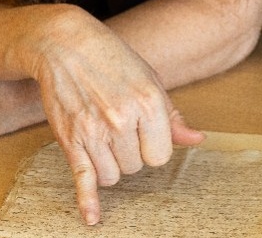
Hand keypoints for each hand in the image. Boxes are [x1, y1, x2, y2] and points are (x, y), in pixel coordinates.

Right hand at [22, 9, 205, 224]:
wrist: (65, 45)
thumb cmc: (111, 60)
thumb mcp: (149, 80)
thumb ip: (171, 116)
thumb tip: (196, 139)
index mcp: (149, 103)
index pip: (161, 155)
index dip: (152, 147)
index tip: (141, 132)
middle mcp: (123, 119)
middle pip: (136, 168)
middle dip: (129, 153)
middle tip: (117, 126)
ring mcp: (95, 131)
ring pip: (112, 176)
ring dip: (110, 165)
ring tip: (103, 138)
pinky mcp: (71, 139)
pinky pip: (83, 178)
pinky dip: (87, 200)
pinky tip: (92, 217)